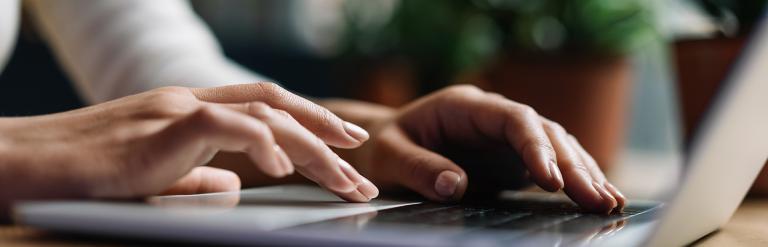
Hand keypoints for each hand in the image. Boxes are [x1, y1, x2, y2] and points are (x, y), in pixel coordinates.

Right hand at [0, 83, 378, 207]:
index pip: (264, 107)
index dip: (309, 122)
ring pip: (263, 115)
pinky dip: (262, 144)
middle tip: (362, 165)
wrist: (21, 165)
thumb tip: (234, 186)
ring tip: (345, 178)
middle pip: (276, 107)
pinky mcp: (161, 127)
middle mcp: (191, 102)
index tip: (344, 144)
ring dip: (312, 147)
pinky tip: (286, 170)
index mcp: (191, 112)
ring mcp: (176, 109)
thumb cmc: (82, 175)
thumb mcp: (152, 178)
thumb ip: (195, 178)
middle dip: (326, 134)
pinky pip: (225, 126)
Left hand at [347, 85, 624, 212]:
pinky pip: (551, 164)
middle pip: (544, 132)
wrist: (386, 145)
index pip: (513, 118)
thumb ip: (419, 168)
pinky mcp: (512, 158)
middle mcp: (493, 117)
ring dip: (583, 172)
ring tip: (608, 202)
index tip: (550, 178)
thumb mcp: (390, 156)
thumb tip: (455, 186)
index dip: (536, 145)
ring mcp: (506, 137)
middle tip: (596, 198)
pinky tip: (598, 197)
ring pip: (556, 146)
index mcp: (465, 106)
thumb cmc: (384, 148)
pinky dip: (575, 179)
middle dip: (572, 165)